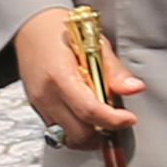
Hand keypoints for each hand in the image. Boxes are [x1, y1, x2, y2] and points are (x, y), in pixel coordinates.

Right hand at [17, 5, 142, 151]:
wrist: (31, 28)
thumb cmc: (62, 31)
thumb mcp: (94, 43)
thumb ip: (114, 71)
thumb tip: (134, 88)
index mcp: (60, 75)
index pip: (89, 110)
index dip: (113, 120)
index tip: (129, 119)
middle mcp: (46, 94)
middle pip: (79, 132)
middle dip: (102, 132)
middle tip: (117, 120)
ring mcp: (40, 104)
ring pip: (68, 138)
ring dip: (89, 136)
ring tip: (102, 121)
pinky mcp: (38, 109)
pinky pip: (59, 132)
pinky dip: (76, 131)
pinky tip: (85, 118)